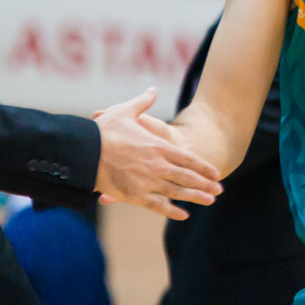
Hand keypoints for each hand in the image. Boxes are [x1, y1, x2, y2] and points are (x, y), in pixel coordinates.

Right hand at [94, 88, 221, 220]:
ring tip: (210, 201)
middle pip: (187, 177)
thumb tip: (153, 89)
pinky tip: (184, 215)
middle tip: (219, 189)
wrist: (84, 152)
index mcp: (157, 146)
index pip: (187, 159)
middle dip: (205, 183)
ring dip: (195, 197)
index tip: (215, 172)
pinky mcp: (134, 196)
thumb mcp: (125, 111)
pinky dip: (172, 211)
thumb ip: (143, 103)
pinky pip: (158, 206)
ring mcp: (147, 182)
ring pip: (177, 192)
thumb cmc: (104, 131)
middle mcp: (157, 165)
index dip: (203, 166)